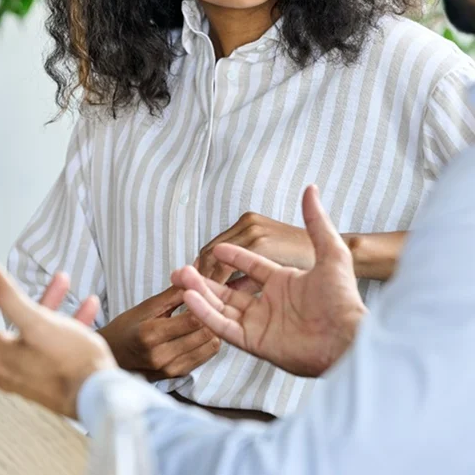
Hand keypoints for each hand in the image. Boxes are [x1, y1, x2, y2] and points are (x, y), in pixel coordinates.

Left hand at [0, 257, 115, 418]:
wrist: (101, 396)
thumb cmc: (69, 364)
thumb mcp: (36, 320)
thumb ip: (6, 293)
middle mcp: (8, 366)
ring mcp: (29, 370)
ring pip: (26, 330)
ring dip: (40, 303)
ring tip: (55, 285)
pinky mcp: (50, 372)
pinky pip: (52, 340)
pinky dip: (64, 321)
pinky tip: (84, 308)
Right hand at [98, 287, 220, 379]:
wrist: (111, 357)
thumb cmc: (126, 328)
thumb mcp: (146, 306)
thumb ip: (173, 294)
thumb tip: (196, 277)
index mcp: (150, 334)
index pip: (192, 318)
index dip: (204, 303)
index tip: (206, 292)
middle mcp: (161, 356)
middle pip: (204, 333)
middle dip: (212, 314)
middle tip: (211, 302)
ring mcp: (169, 369)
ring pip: (209, 346)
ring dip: (212, 329)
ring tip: (207, 316)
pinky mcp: (176, 377)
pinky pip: (204, 357)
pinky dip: (207, 342)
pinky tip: (200, 331)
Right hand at [172, 186, 366, 377]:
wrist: (350, 335)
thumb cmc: (344, 297)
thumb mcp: (331, 251)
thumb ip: (316, 220)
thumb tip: (311, 187)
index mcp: (283, 282)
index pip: (250, 267)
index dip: (232, 258)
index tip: (215, 250)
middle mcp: (269, 303)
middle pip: (228, 289)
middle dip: (204, 278)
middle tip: (182, 269)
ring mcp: (261, 323)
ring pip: (221, 306)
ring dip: (199, 292)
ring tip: (180, 278)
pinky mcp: (256, 342)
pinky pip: (224, 326)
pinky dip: (206, 313)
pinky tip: (191, 297)